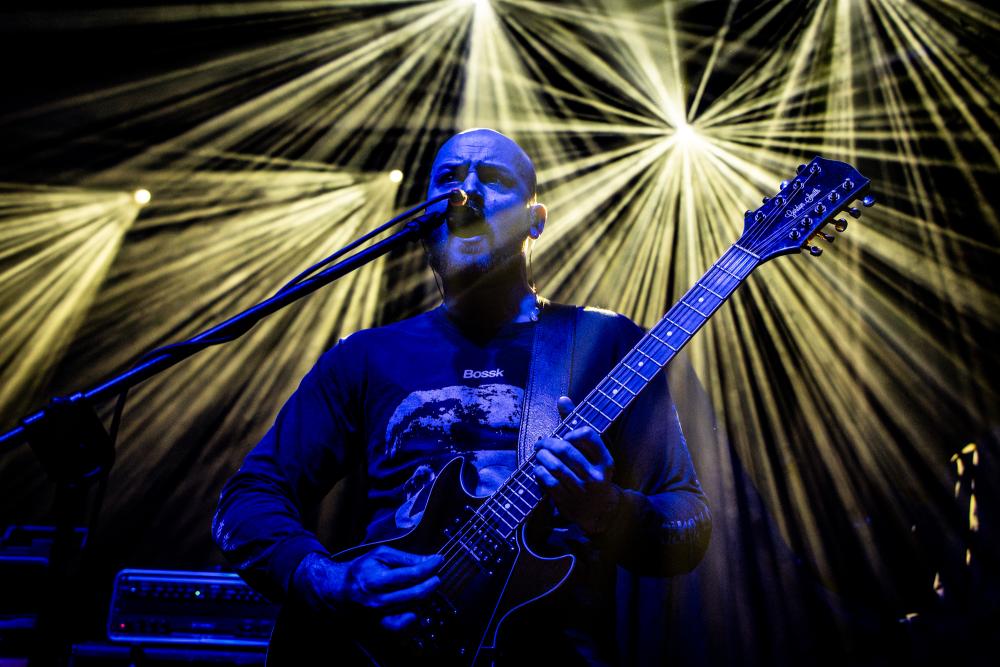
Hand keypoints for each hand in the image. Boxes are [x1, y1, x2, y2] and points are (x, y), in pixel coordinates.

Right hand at [292, 547, 441, 631]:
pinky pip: (401, 626)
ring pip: (412, 609)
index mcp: (376, 579)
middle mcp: (377, 600)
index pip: (411, 574)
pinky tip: (416, 608)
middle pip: (414, 594)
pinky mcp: (378, 626)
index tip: (439, 560)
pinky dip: (413, 618)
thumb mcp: (380, 555)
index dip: (429, 567)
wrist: (337, 590)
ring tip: (425, 588)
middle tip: (436, 576)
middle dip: (431, 584)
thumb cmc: (361, 569)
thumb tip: (428, 560)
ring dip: (424, 598)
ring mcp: (378, 616)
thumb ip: (405, 558)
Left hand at [533, 396, 620, 534]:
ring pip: (555, 466)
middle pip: (565, 449)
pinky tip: (538, 469)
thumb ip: (576, 424)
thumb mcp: (593, 451)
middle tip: (540, 443)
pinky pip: (549, 483)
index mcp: (605, 460)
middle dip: (548, 443)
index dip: (571, 432)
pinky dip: (540, 472)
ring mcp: (582, 490)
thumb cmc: (593, 471)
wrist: (601, 509)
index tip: (564, 436)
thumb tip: (562, 399)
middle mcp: (595, 475)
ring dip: (542, 457)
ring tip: (539, 454)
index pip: (586, 434)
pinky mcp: (569, 502)